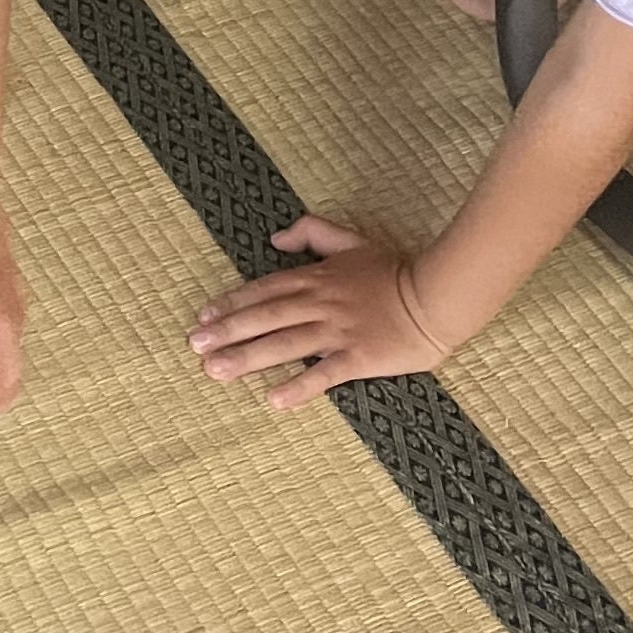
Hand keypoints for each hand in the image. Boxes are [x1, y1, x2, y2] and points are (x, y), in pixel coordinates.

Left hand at [191, 217, 454, 407]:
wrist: (437, 294)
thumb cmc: (395, 268)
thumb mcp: (352, 240)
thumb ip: (312, 232)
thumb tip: (275, 238)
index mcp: (317, 278)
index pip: (264, 290)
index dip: (231, 304)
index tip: (202, 319)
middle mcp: (320, 304)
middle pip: (266, 317)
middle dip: (228, 333)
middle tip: (195, 348)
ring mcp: (339, 331)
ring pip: (286, 344)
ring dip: (249, 358)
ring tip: (217, 372)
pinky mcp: (360, 357)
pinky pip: (325, 373)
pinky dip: (300, 386)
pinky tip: (274, 400)